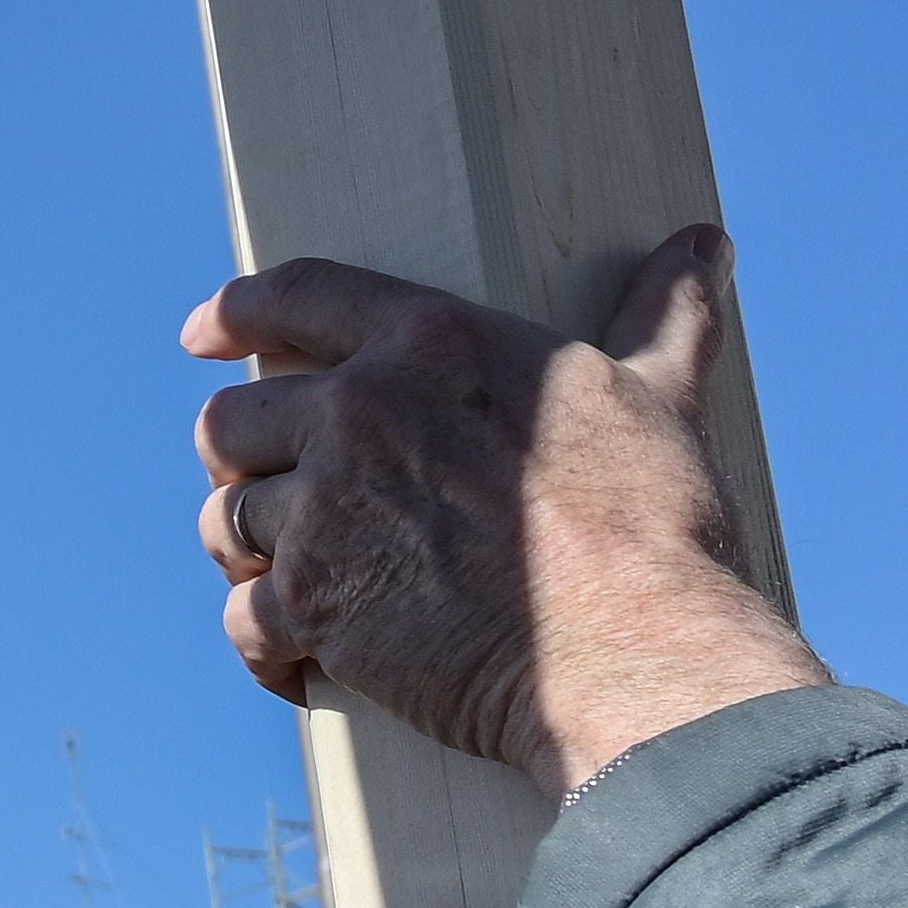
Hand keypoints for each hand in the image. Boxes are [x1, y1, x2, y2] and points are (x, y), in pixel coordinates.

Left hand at [184, 224, 814, 791]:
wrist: (637, 654)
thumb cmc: (657, 525)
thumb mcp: (661, 398)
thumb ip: (664, 315)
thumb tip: (703, 243)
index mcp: (430, 344)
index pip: (295, 296)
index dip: (236, 313)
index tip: (204, 334)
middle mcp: (360, 413)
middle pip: (232, 420)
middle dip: (241, 457)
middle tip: (269, 487)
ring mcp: (329, 510)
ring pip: (227, 520)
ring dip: (248, 552)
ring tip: (282, 576)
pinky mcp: (316, 606)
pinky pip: (246, 621)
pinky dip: (266, 647)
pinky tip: (298, 664)